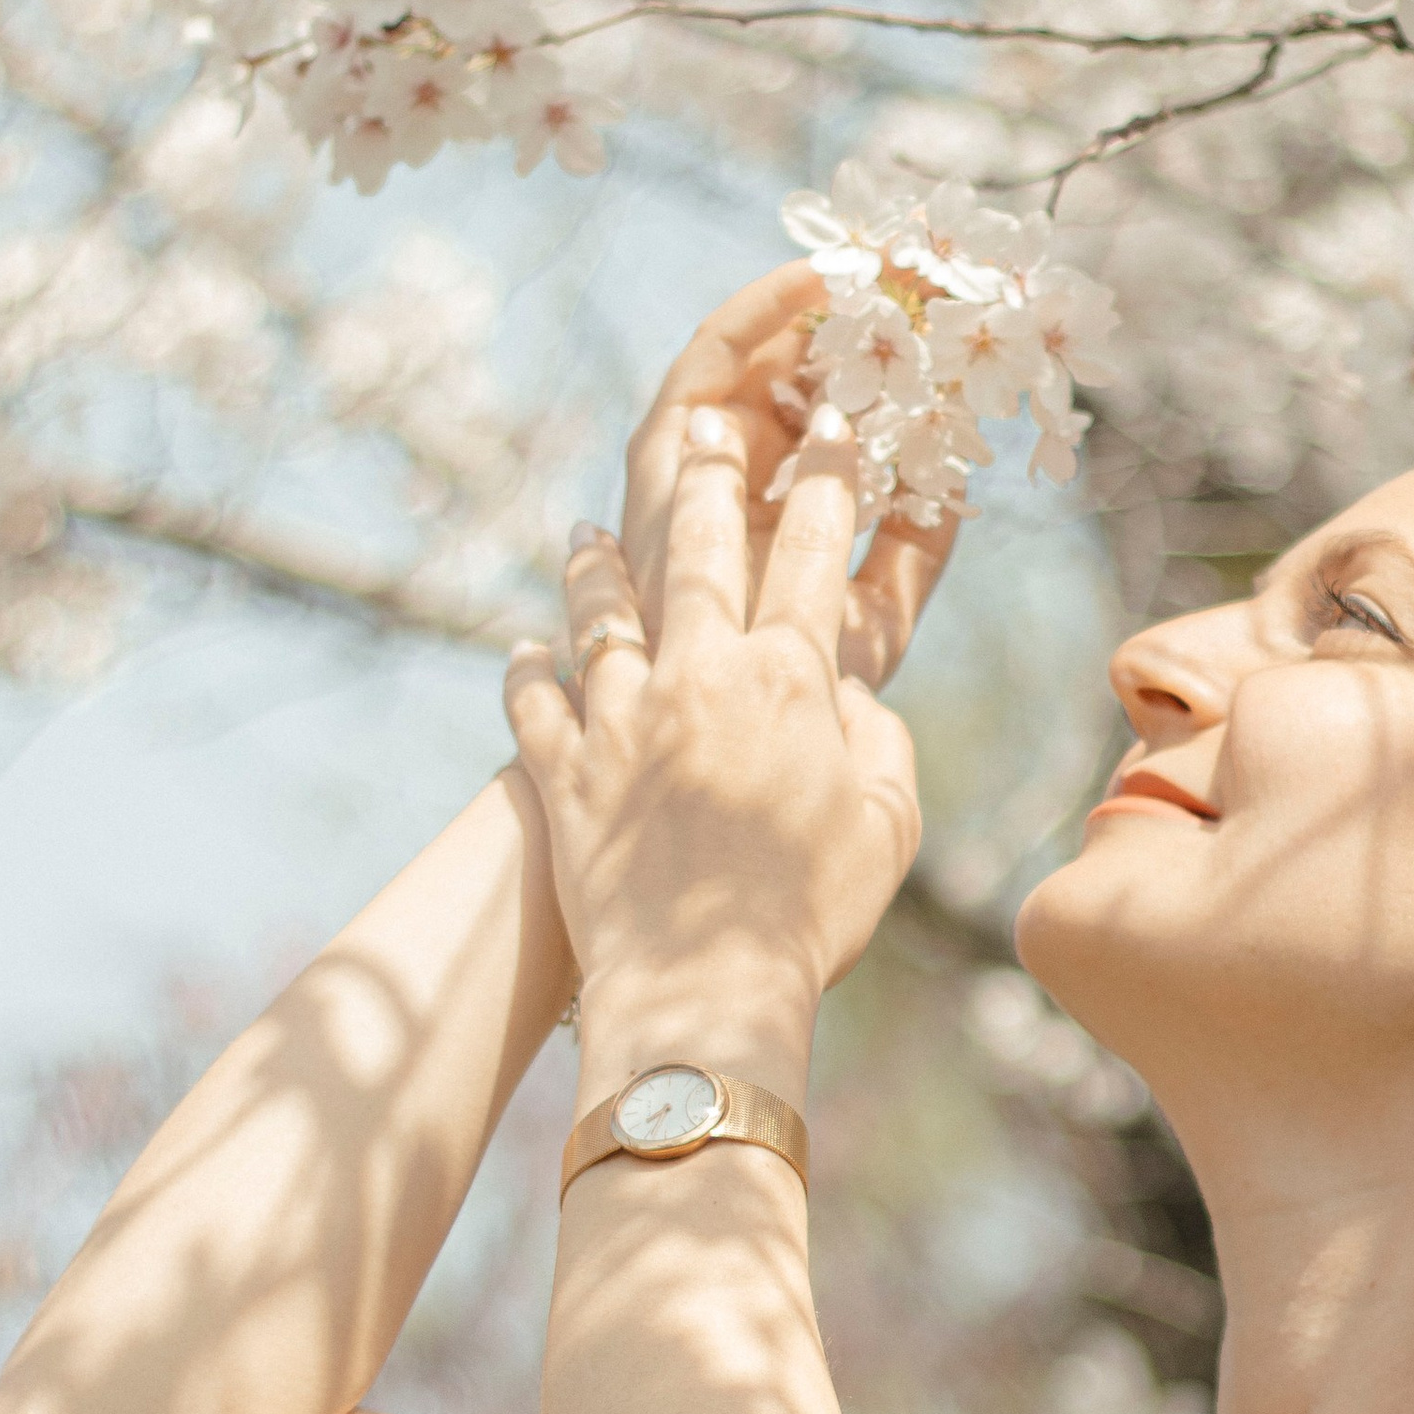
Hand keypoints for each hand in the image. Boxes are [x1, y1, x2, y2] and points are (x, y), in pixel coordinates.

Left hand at [507, 405, 922, 1091]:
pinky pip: (533, 699)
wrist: (702, 989)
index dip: (827, 481)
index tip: (833, 427)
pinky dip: (528, 669)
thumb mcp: (888, 825)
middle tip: (703, 424)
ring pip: (599, 611)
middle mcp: (696, 677)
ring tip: (585, 528)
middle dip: (705, 475)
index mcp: (788, 683)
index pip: (812, 554)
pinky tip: (524, 650)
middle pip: (698, 549)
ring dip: (594, 563)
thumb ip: (876, 740)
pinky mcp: (561, 771)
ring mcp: (618, 719)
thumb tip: (847, 698)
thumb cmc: (811, 915)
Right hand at [613, 262, 959, 689]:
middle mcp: (738, 477)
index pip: (844, 418)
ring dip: (822, 298)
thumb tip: (958, 481)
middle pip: (806, 373)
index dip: (902, 371)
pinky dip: (763, 309)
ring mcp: (700, 458)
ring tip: (890, 258)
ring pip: (764, 352)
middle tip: (936, 271)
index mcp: (785, 512)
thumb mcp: (875, 617)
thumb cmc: (794, 700)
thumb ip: (913, 550)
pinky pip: (711, 353)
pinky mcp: (663, 446)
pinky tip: (821, 277)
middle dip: (870, 317)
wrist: (719, 742)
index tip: (962, 330)